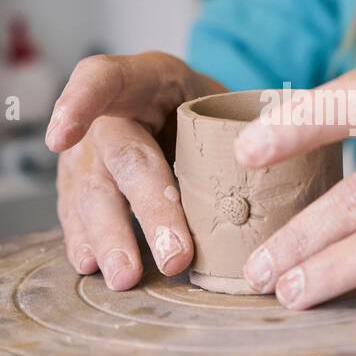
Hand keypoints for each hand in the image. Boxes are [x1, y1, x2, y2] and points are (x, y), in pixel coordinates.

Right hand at [48, 52, 225, 288]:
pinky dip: (88, 243)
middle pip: (119, 157)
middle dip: (146, 207)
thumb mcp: (226, 102)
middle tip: (171, 255)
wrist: (181, 119)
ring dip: (109, 239)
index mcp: (145, 79)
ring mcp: (87, 155)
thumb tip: (294, 160)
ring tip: (127, 277)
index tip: (61, 136)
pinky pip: (77, 217)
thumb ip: (247, 125)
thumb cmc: (206, 113)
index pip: (104, 78)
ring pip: (90, 195)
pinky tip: (93, 266)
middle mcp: (108, 117)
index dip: (80, 102)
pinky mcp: (79, 191)